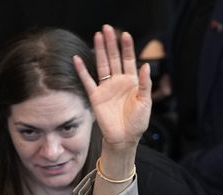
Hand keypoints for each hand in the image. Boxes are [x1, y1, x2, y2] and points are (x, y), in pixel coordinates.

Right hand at [73, 24, 151, 150]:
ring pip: (102, 65)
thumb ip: (145, 84)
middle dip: (111, 44)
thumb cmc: (137, 122)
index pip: (129, 60)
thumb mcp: (145, 103)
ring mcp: (106, 88)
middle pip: (114, 58)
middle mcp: (118, 82)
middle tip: (107, 28)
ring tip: (97, 36)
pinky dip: (82, 70)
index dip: (127, 48)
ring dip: (99, 51)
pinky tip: (77, 59)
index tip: (125, 34)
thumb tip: (145, 66)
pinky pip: (87, 81)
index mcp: (132, 82)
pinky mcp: (96, 96)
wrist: (124, 138)